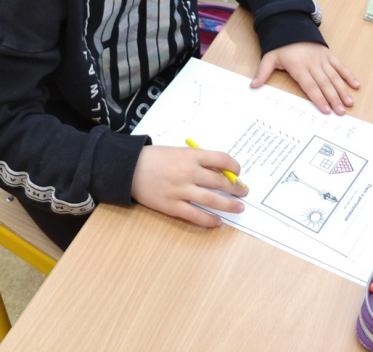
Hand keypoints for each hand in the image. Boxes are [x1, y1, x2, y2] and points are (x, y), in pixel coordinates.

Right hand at [132, 145, 247, 227]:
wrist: (128, 168)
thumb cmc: (154, 158)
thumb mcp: (178, 151)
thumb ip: (197, 160)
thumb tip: (219, 172)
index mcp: (190, 155)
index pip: (221, 159)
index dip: (234, 166)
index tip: (238, 172)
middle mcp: (188, 172)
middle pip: (220, 182)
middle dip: (236, 188)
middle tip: (244, 192)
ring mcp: (180, 191)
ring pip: (212, 200)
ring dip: (229, 205)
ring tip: (239, 208)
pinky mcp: (172, 206)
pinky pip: (196, 215)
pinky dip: (209, 220)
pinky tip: (218, 222)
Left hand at [251, 41, 358, 114]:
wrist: (291, 25)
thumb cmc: (281, 46)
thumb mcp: (269, 58)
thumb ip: (262, 73)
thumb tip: (253, 86)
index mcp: (298, 67)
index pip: (310, 86)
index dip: (318, 98)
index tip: (325, 110)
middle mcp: (312, 64)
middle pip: (324, 84)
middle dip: (333, 99)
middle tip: (341, 113)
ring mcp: (322, 59)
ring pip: (334, 77)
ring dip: (343, 90)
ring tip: (349, 103)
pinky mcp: (329, 54)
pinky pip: (341, 66)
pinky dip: (349, 75)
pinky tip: (356, 85)